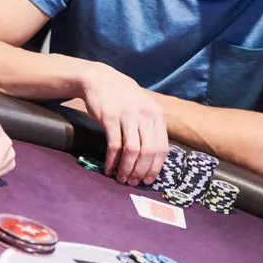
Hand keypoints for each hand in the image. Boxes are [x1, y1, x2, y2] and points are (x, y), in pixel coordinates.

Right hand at [80, 63, 167, 185]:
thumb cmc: (123, 96)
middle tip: (133, 182)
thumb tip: (154, 158)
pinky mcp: (110, 118)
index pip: (162, 148)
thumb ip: (151, 128)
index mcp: (157, 115)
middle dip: (141, 171)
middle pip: (148, 152)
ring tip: (121, 178)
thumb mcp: (144, 107)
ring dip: (127, 169)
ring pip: (132, 151)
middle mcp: (145, 115)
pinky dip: (112, 161)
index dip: (155, 167)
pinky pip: (114, 145)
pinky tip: (109, 168)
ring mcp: (127, 116)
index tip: (148, 180)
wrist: (100, 79)